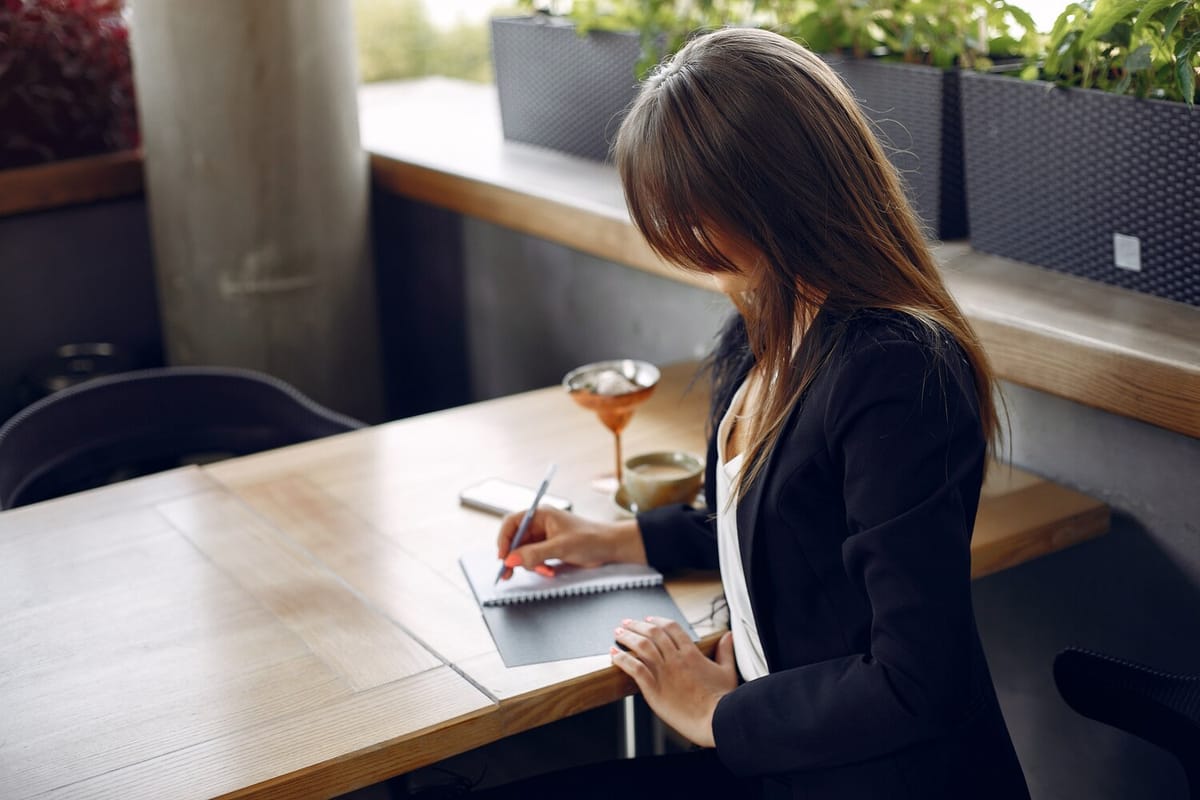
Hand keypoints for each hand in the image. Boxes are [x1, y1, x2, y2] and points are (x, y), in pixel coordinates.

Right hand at [496, 507, 644, 580]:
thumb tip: (510, 559)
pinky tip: (549, 571)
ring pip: (524, 552)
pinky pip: (534, 558)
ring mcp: (544, 537)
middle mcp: (539, 524)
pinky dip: (538, 566)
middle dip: (513, 557)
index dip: (504, 539)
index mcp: (540, 515)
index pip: (512, 523)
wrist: (610, 547)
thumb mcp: (560, 547)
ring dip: (530, 564)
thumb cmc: (589, 539)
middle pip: (515, 540)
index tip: (502, 557)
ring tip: (545, 571)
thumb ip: (534, 554)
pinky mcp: (549, 548)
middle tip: (507, 574)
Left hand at [611, 617, 736, 747]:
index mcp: (692, 653)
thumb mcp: (727, 671)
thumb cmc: (723, 700)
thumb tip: (728, 636)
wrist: (715, 720)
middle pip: (653, 633)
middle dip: (637, 625)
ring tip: (618, 633)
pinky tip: (614, 655)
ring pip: (641, 646)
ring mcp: (663, 672)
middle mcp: (675, 659)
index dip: (658, 621)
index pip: (671, 628)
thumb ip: (725, 651)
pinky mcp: (653, 688)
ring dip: (627, 637)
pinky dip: (622, 659)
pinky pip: (634, 668)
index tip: (648, 619)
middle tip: (626, 623)